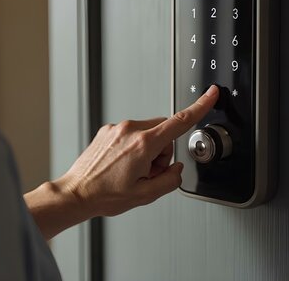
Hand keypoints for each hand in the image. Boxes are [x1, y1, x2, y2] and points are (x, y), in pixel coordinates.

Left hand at [57, 85, 219, 216]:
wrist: (77, 193)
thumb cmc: (105, 194)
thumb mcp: (146, 195)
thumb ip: (170, 180)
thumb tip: (176, 169)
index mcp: (143, 144)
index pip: (180, 121)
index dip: (200, 107)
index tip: (211, 94)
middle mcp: (130, 130)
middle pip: (164, 131)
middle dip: (163, 151)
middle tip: (147, 172)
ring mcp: (117, 128)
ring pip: (148, 132)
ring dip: (147, 150)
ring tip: (131, 170)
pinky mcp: (108, 130)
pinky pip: (132, 133)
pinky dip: (133, 147)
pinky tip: (121, 164)